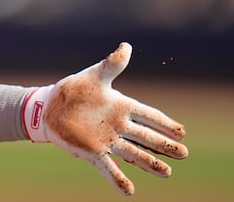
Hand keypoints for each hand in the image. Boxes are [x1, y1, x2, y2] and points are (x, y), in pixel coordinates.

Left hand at [23, 42, 187, 195]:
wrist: (49, 107)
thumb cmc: (73, 90)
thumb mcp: (94, 75)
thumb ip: (112, 64)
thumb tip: (127, 45)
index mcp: (121, 106)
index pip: (149, 115)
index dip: (165, 123)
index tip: (182, 132)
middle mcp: (118, 126)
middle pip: (146, 138)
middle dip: (164, 146)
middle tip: (184, 154)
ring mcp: (107, 140)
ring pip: (134, 155)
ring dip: (149, 164)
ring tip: (166, 173)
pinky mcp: (93, 152)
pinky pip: (108, 168)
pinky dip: (118, 180)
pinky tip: (129, 191)